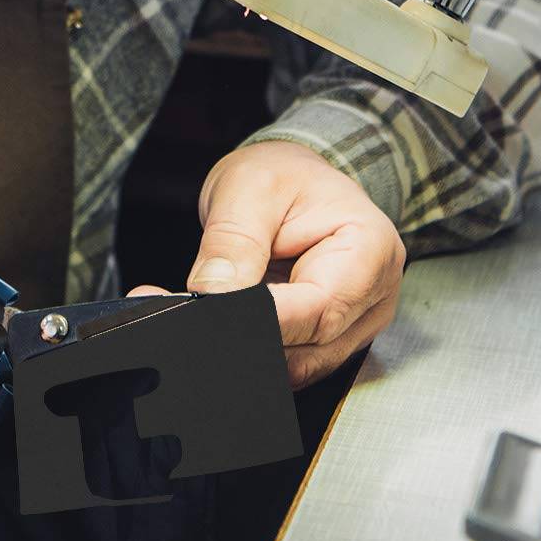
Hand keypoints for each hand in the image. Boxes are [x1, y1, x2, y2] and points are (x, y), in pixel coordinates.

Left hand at [134, 142, 406, 389]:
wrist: (292, 178)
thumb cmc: (283, 174)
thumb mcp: (250, 188)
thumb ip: (234, 243)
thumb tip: (211, 296)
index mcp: (370, 251)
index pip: (318, 308)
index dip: (260, 320)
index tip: (205, 314)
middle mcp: (370, 300)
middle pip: (307, 348)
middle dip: (238, 337)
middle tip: (170, 314)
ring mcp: (351, 328)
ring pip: (292, 366)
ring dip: (235, 347)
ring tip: (176, 313)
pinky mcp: (321, 342)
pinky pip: (282, 361)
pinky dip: (241, 347)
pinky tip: (202, 324)